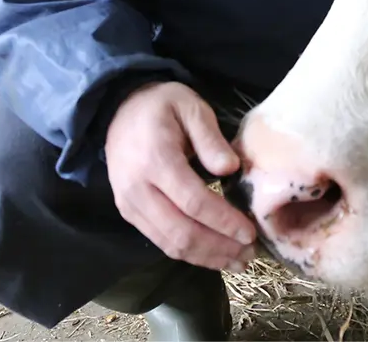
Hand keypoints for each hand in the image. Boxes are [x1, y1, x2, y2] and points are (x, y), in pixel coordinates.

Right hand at [105, 81, 257, 272]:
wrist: (118, 110)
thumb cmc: (161, 106)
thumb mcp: (190, 107)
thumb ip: (211, 138)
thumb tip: (231, 168)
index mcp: (156, 159)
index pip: (194, 202)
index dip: (223, 221)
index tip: (250, 231)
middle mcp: (138, 189)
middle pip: (182, 231)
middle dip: (219, 247)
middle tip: (250, 252)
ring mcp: (130, 205)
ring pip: (170, 244)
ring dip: (206, 258)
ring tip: (237, 260)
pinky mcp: (129, 214)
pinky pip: (160, 241)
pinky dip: (188, 254)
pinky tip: (212, 255)